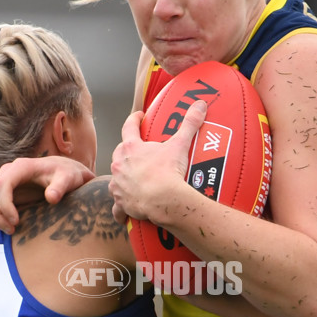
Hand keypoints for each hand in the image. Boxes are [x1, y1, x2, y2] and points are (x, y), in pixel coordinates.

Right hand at [0, 156, 94, 232]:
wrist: (62, 172)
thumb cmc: (67, 175)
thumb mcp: (69, 178)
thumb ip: (61, 187)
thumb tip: (52, 198)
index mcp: (21, 167)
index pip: (2, 185)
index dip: (5, 205)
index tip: (16, 221)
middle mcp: (6, 171)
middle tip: (11, 230)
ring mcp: (0, 180)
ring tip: (9, 229)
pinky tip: (6, 224)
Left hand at [109, 100, 206, 223]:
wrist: (163, 201)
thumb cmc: (169, 172)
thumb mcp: (180, 145)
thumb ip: (189, 124)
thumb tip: (200, 104)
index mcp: (131, 148)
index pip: (129, 127)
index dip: (134, 119)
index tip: (139, 116)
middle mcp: (119, 164)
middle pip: (119, 152)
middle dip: (127, 150)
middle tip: (139, 151)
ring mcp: (118, 184)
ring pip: (116, 177)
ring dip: (122, 177)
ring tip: (133, 179)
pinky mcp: (121, 202)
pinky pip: (117, 206)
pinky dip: (120, 208)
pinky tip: (124, 211)